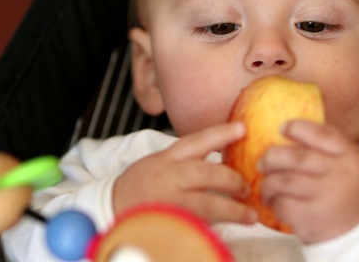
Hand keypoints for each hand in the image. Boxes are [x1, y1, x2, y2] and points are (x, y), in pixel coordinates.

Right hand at [113, 122, 257, 224]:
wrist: (108, 207)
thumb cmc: (140, 185)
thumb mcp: (160, 163)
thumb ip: (188, 160)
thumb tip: (224, 158)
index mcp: (167, 158)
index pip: (197, 141)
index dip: (221, 134)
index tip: (243, 128)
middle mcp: (168, 177)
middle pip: (206, 173)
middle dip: (232, 179)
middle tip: (247, 187)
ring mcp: (168, 202)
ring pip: (206, 203)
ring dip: (232, 210)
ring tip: (250, 214)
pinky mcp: (168, 224)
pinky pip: (196, 225)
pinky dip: (213, 227)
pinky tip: (228, 229)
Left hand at [259, 120, 358, 242]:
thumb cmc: (354, 194)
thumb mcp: (354, 163)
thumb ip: (330, 148)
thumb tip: (292, 129)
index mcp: (352, 157)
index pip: (321, 134)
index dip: (297, 128)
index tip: (282, 128)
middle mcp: (341, 175)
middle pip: (296, 158)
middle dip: (272, 157)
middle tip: (263, 162)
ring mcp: (327, 198)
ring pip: (283, 182)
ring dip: (268, 183)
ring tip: (266, 186)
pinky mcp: (313, 220)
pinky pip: (283, 205)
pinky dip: (275, 203)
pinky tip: (276, 204)